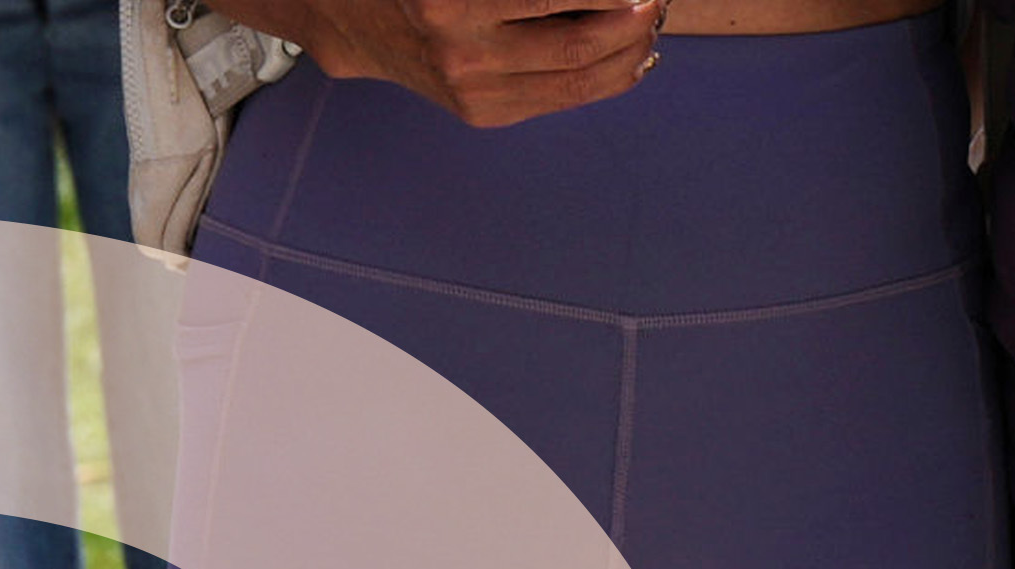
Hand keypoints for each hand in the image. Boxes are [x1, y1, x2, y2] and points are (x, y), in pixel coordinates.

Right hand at [265, 0, 663, 123]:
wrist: (360, 14)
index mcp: (457, 0)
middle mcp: (463, 49)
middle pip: (580, 42)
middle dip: (638, 18)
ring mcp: (471, 89)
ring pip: (577, 78)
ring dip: (631, 50)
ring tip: (654, 24)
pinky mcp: (480, 111)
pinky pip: (559, 99)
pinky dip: (608, 78)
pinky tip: (632, 59)